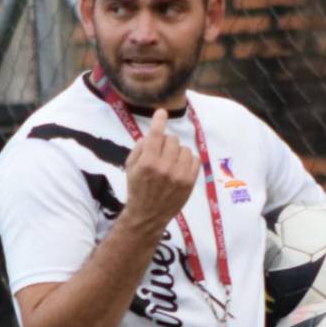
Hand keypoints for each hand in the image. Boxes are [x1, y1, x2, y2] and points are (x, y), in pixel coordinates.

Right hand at [124, 109, 199, 232]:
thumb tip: (152, 134)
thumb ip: (140, 147)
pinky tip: (180, 167)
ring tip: (171, 162)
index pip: (155, 135)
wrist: (148, 214)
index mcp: (147, 162)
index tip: (162, 112)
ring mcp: (179, 175)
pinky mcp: (190, 181)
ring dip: (177, 152)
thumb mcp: (130, 167)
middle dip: (166, 142)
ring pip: (184, 148)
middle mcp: (164, 167)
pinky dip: (188, 160)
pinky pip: (195, 159)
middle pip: (172, 139)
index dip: (159, 120)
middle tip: (162, 152)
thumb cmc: (137, 188)